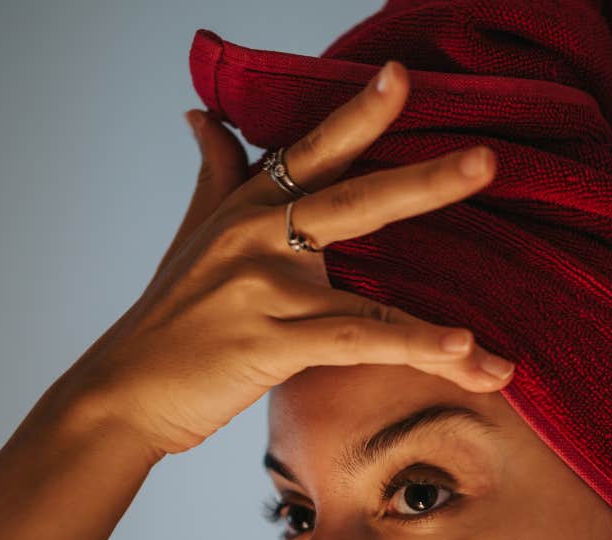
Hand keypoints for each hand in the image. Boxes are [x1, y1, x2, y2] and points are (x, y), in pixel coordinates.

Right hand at [59, 58, 512, 458]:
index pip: (311, 152)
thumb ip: (213, 173)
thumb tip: (201, 114)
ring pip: (367, 296)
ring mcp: (262, 290)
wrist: (121, 393)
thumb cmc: (166, 321)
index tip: (401, 75)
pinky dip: (409, 351)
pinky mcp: (268, 344)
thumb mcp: (189, 236)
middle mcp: (255, 239)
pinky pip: (353, 344)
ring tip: (490, 342)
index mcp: (246, 210)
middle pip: (353, 201)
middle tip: (486, 161)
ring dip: (434, 326)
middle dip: (424, 183)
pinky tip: (459, 357)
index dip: (358, 114)